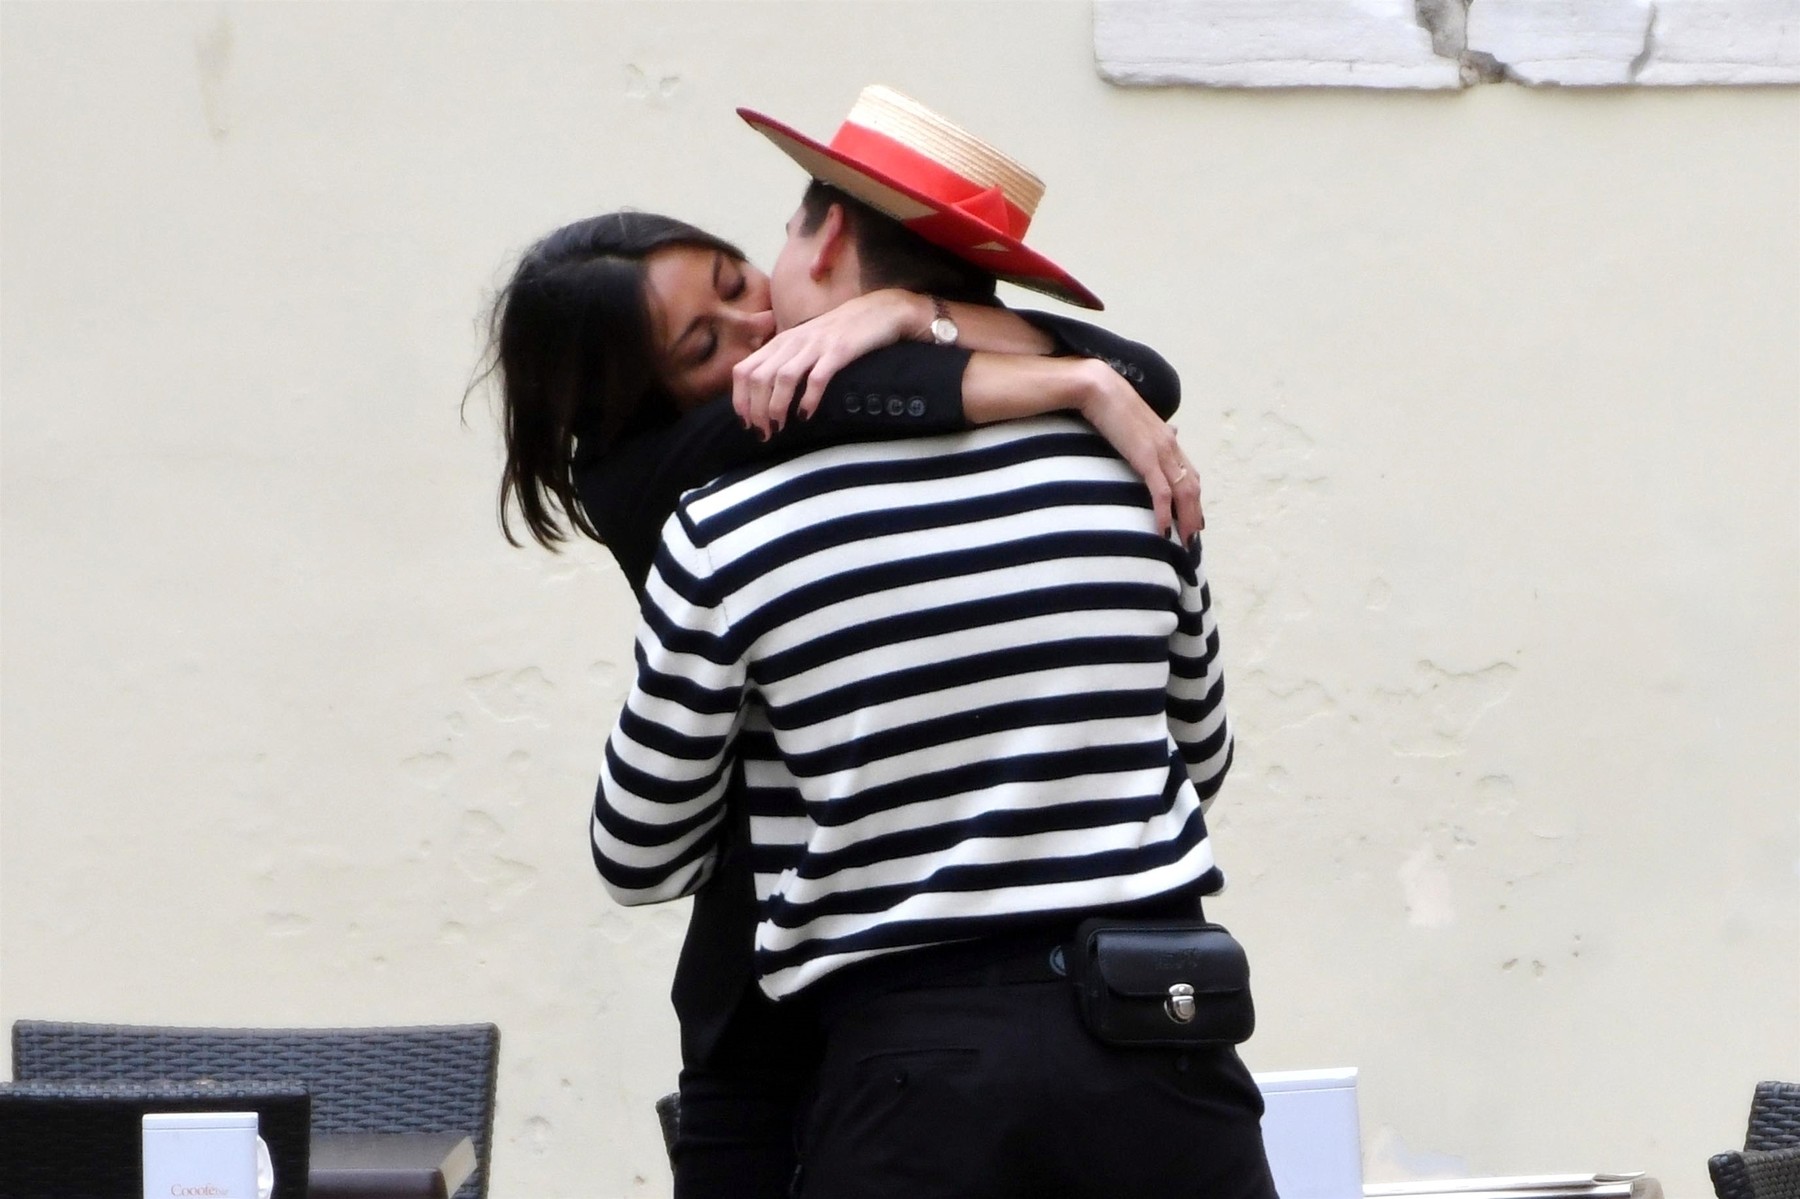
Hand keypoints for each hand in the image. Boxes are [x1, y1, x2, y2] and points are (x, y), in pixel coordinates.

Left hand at [731, 290, 926, 437]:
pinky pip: (817, 377)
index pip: (744, 370)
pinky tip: (806, 415)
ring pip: (783, 378)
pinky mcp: (840, 350)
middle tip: (763, 432)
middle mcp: (793, 341)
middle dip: (756, 410)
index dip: (740, 399)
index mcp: (781, 341)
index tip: (746, 422)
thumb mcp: (805, 343)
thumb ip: (785, 361)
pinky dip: (808, 399)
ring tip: (779, 428)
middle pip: (759, 377)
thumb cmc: (841, 332)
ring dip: (776, 407)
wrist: (879, 311)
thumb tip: (764, 394)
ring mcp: (816, 345)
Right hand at [1074, 359, 1204, 540]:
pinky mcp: (1146, 457)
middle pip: (1192, 486)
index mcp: (1167, 438)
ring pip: (1183, 492)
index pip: (1189, 473)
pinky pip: (1161, 491)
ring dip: (1185, 520)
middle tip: (1192, 539)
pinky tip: (1163, 530)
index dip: (1194, 498)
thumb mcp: (1135, 419)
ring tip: (1184, 542)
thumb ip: (1152, 432)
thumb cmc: (1109, 402)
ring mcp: (1160, 451)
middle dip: (1194, 515)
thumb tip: (1172, 431)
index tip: (1193, 518)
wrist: (1098, 386)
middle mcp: (1170, 445)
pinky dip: (1165, 512)